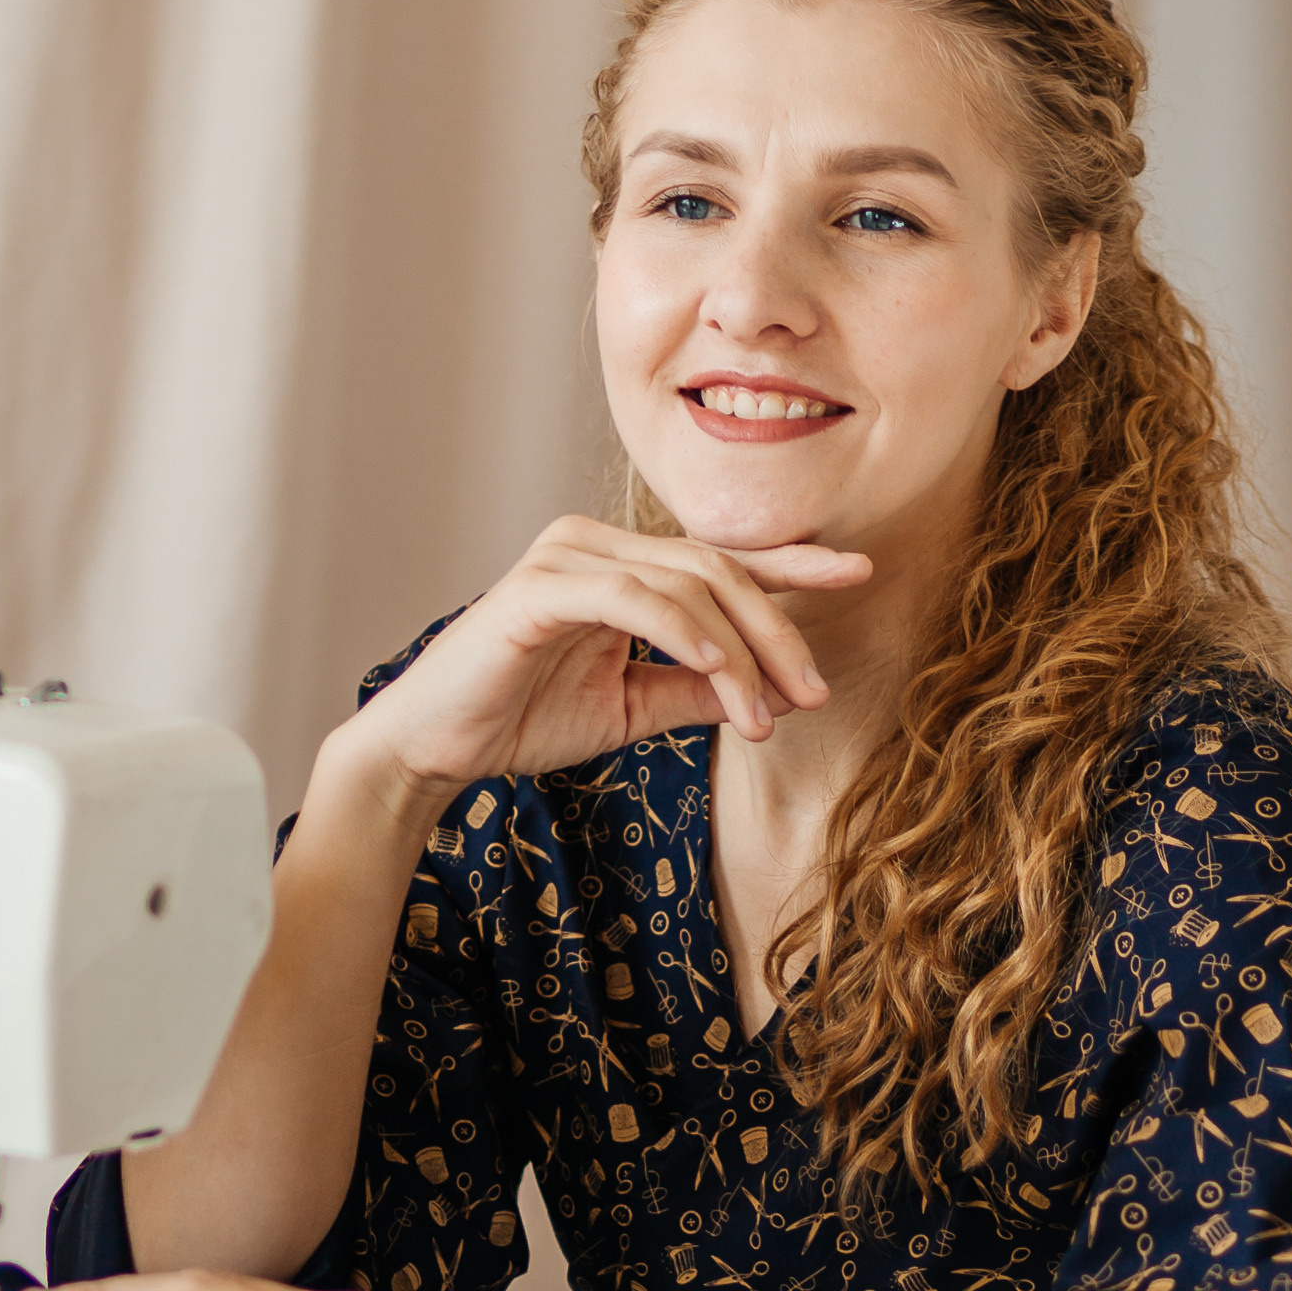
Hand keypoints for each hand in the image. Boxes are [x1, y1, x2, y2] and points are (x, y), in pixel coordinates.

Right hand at [340, 512, 871, 803]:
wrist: (433, 747)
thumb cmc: (521, 720)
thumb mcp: (631, 708)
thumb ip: (697, 691)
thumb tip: (780, 693)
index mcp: (617, 563)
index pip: (719, 558)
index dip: (792, 566)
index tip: (858, 573)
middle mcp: (593, 543)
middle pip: (715, 568)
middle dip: (777, 629)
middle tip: (815, 689)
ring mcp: (565, 557)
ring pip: (685, 585)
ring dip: (739, 652)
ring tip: (766, 713)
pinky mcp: (541, 588)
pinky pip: (636, 600)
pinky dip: (689, 638)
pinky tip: (722, 677)